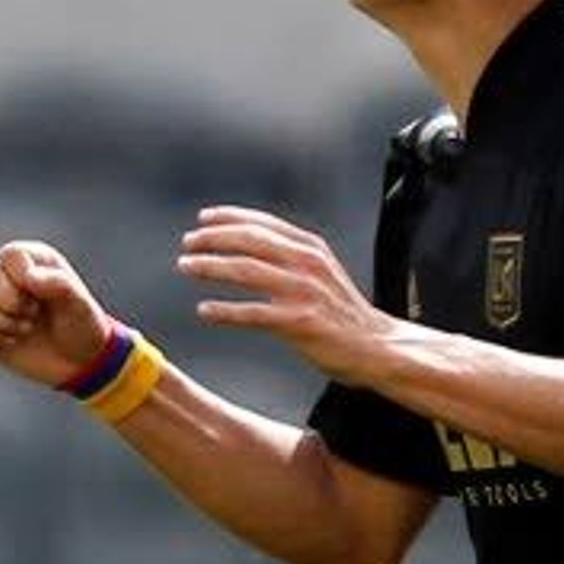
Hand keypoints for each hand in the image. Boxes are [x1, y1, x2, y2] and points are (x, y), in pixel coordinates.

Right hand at [0, 239, 117, 389]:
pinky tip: (11, 341)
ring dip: (1, 321)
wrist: (78, 362)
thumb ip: (57, 283)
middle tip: (34, 313)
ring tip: (26, 328)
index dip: (20, 275)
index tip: (40, 294)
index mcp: (32, 261)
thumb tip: (27, 277)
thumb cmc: (81, 324)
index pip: (9, 254)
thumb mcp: (79, 302)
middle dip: (10, 301)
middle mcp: (8, 276)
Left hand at [178, 205, 396, 380]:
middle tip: (188, 243)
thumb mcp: (322, 271)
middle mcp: (307, 263)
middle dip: (213, 238)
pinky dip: (224, 311)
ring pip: (246, 270)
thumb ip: (292, 256)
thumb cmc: (343, 312)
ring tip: (187, 266)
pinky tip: (204, 311)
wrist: (376, 346)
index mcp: (311, 247)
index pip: (263, 223)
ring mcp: (303, 292)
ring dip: (211, 266)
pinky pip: (252, 313)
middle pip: (249, 241)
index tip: (203, 219)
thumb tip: (250, 245)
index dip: (229, 218)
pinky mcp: (299, 321)